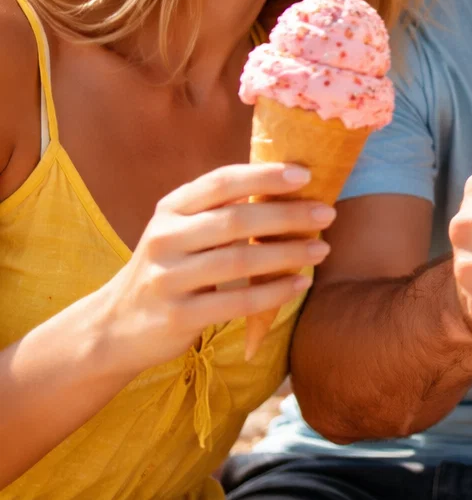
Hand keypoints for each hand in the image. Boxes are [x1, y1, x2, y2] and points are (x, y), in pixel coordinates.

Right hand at [91, 163, 333, 373]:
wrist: (115, 324)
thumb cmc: (171, 267)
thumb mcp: (183, 230)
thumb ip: (222, 209)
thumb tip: (291, 187)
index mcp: (171, 209)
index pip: (221, 182)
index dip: (264, 176)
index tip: (305, 175)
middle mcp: (165, 238)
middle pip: (236, 220)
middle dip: (287, 216)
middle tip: (327, 214)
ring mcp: (167, 278)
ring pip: (238, 261)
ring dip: (287, 253)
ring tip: (322, 250)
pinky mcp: (176, 315)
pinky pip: (235, 303)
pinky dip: (273, 292)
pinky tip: (299, 284)